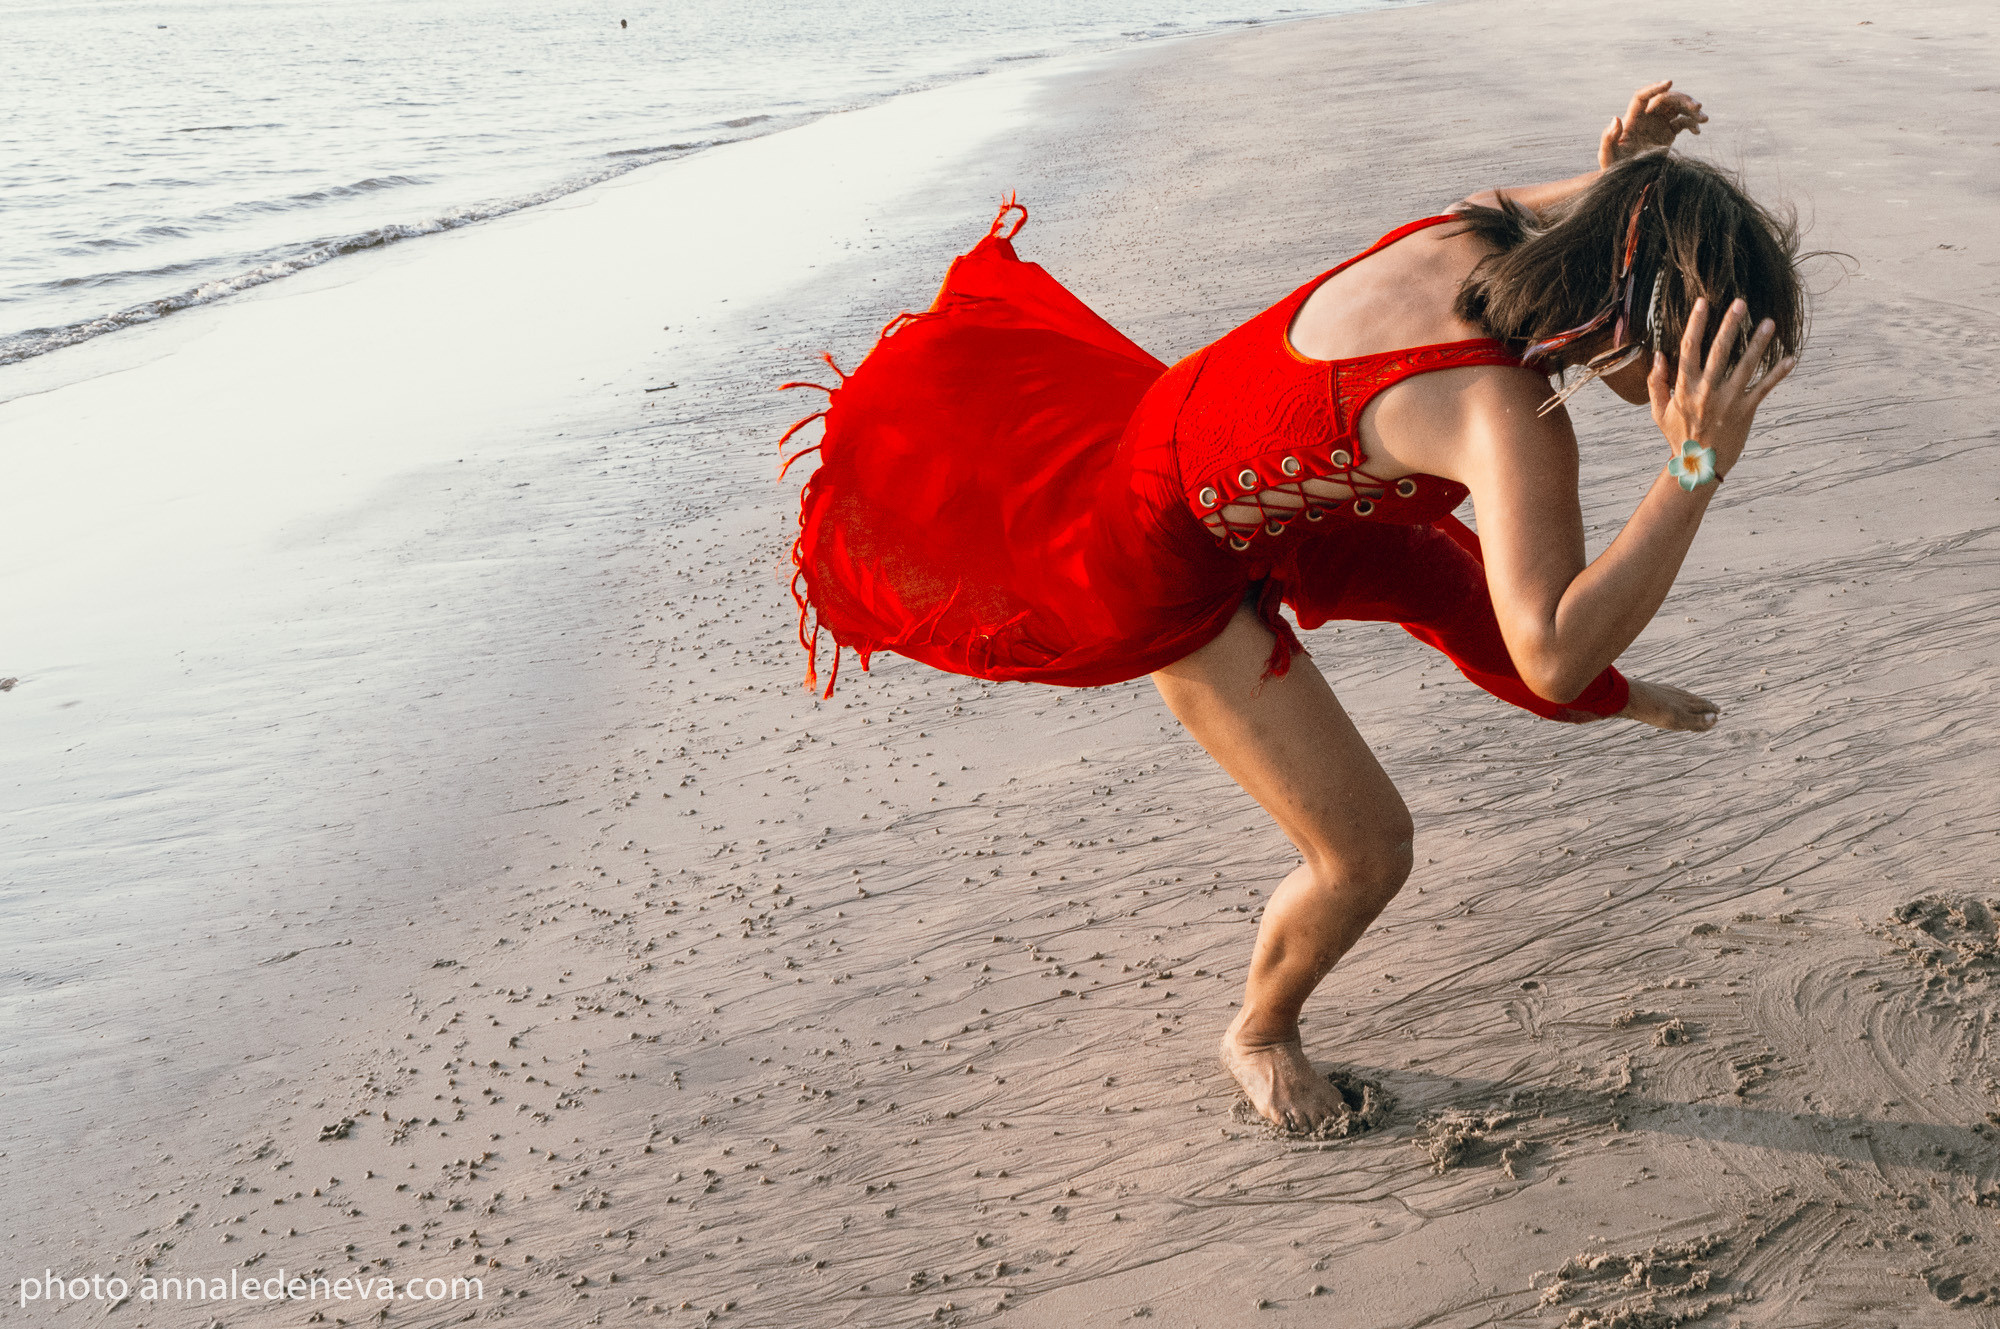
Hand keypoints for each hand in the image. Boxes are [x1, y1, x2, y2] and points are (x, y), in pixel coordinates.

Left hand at [1597, 80, 1707, 167]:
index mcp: (1632, 120)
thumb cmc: (1613, 169)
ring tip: (1705, 119)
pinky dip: (1692, 123)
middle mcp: (1646, 118)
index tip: (1669, 82)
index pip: (1642, 97)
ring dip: (1692, 110)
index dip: (1654, 88)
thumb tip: (1616, 118)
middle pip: (1666, 99)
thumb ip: (1608, 139)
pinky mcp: (1667, 133)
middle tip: (1698, 107)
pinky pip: (1682, 122)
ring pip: (1677, 108)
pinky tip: (1698, 131)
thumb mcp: (1608, 157)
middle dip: (1682, 100)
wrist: (1626, 180)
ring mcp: (1658, 124)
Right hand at [1646, 297, 1795, 479]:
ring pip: (1745, 366)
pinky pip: (1764, 388)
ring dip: (1758, 343)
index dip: (1696, 325)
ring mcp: (1727, 401)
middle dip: (1730, 326)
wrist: (1698, 465)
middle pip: (1719, 352)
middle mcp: (1706, 391)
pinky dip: (1778, 374)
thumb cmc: (1678, 436)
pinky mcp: (1745, 411)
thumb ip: (1656, 383)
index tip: (1704, 303)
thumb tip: (1657, 355)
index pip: (1688, 350)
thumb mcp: (1658, 412)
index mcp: (1684, 388)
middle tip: (1741, 304)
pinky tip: (1791, 358)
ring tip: (1769, 323)